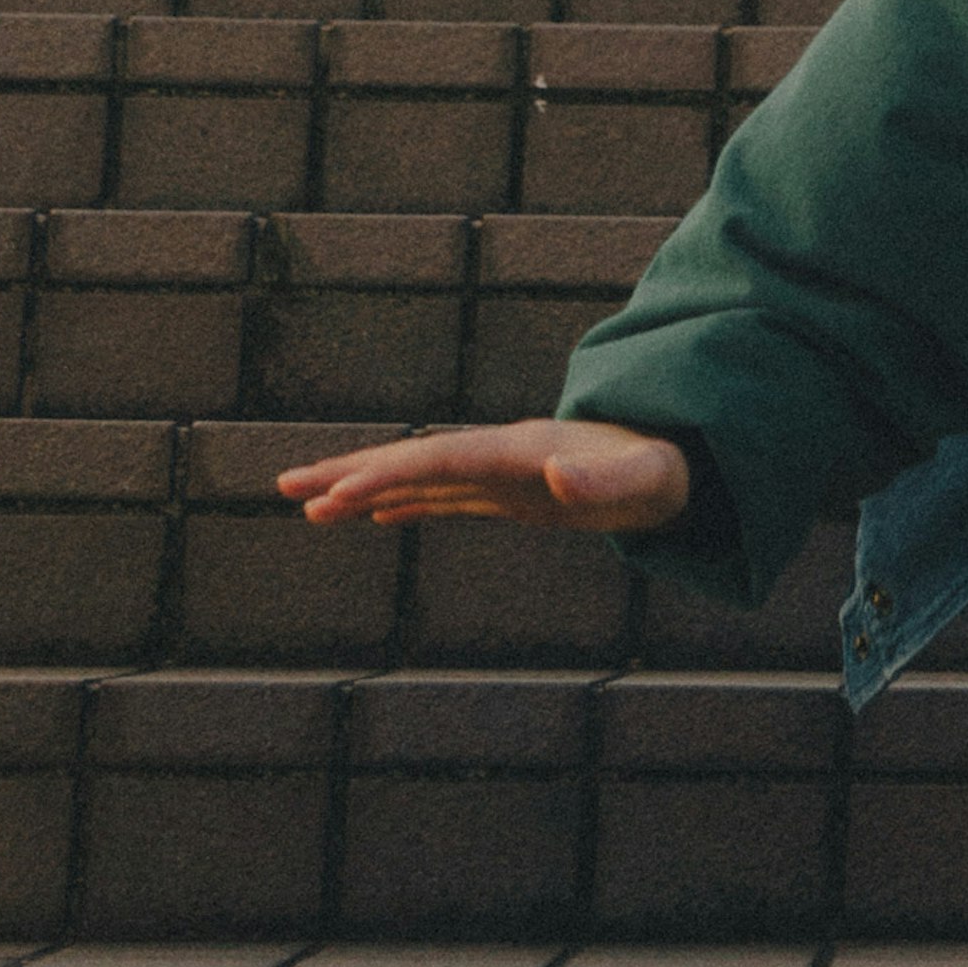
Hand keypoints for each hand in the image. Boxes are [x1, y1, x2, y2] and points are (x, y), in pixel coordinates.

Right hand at [279, 418, 691, 537]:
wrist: (682, 458)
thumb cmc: (665, 472)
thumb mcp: (646, 483)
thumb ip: (608, 485)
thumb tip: (558, 482)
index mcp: (521, 452)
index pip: (440, 460)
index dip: (390, 473)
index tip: (338, 491)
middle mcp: (502, 455)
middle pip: (414, 460)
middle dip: (351, 472)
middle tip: (285, 485)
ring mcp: (502, 473)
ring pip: (418, 478)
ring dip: (363, 487)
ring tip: (303, 502)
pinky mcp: (509, 493)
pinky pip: (441, 497)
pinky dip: (400, 502)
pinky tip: (368, 514)